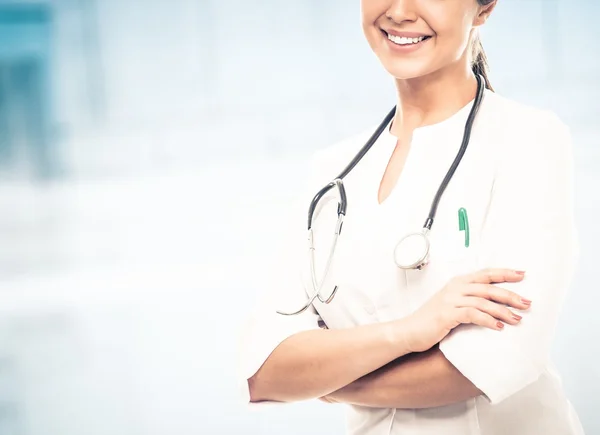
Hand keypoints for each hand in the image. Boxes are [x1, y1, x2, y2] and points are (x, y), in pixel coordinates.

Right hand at [404, 268, 529, 352]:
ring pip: (483, 301)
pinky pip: (472, 314)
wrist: (407, 331)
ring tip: (517, 319)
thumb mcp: (450, 305)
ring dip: (503, 310)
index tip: (522, 275)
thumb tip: (494, 304)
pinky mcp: (446, 314)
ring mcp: (449, 300)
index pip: (484, 274)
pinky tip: (499, 327)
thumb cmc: (430, 321)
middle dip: (510, 295)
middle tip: (528, 304)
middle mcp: (454, 288)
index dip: (504, 273)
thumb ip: (468, 300)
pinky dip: (488, 320)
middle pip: (488, 287)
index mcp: (456, 283)